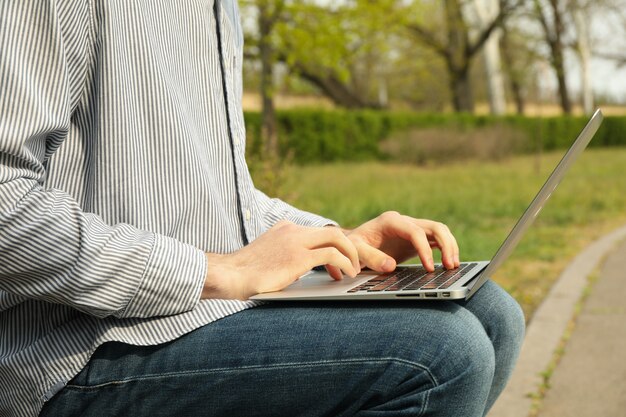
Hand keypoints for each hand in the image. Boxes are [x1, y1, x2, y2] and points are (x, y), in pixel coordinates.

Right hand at [202, 221, 359, 299]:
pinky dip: (345, 263)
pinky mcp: (298, 257)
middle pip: (332, 231)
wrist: (228, 275)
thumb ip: (285, 256)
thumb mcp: (268, 257)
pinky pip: (332, 254)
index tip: (340, 263)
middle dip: (349, 247)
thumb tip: (301, 270)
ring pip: (337, 238)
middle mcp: (292, 230)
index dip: (334, 246)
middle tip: (355, 264)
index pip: (318, 232)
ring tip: (354, 270)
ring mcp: (295, 241)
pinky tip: (346, 274)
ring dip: (351, 255)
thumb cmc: (244, 274)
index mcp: (285, 228)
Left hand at [326, 211, 458, 278]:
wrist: (352, 243)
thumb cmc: (352, 246)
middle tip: (450, 266)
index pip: (415, 231)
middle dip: (446, 245)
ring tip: (453, 266)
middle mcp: (404, 221)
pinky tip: (449, 265)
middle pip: (434, 226)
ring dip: (450, 247)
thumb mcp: (355, 250)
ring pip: (439, 231)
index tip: (429, 268)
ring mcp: (411, 228)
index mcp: (390, 220)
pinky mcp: (415, 238)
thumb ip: (370, 257)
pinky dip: (445, 250)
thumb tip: (391, 266)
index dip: (425, 250)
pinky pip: (436, 240)